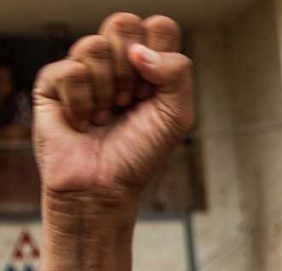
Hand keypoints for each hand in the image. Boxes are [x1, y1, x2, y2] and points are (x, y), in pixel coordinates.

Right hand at [33, 13, 192, 205]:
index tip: (155, 91)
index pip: (159, 26)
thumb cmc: (141, 152)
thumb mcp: (178, 116)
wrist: (105, 186)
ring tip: (106, 116)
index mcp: (150, 64)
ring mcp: (84, 67)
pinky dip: (82, 104)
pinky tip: (83, 122)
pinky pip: (70, 71)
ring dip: (108, 91)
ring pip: (95, 45)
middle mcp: (117, 60)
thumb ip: (177, 74)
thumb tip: (139, 50)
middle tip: (130, 101)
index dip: (160, 55)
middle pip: (124, 22)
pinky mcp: (53, 81)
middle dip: (132, 70)